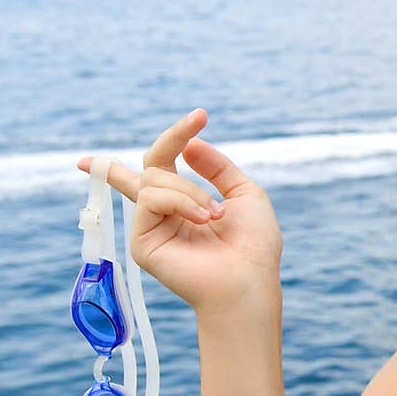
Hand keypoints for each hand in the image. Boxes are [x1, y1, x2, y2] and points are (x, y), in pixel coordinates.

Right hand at [77, 109, 282, 315]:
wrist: (250, 280)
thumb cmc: (254, 245)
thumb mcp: (244, 194)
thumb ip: (217, 167)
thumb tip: (189, 144)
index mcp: (185, 203)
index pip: (165, 164)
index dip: (175, 138)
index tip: (200, 116)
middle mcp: (164, 214)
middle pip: (151, 164)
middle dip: (172, 138)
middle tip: (198, 119)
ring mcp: (151, 227)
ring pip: (155, 179)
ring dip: (190, 189)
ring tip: (216, 214)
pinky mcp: (142, 241)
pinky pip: (152, 199)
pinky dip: (180, 202)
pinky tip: (204, 219)